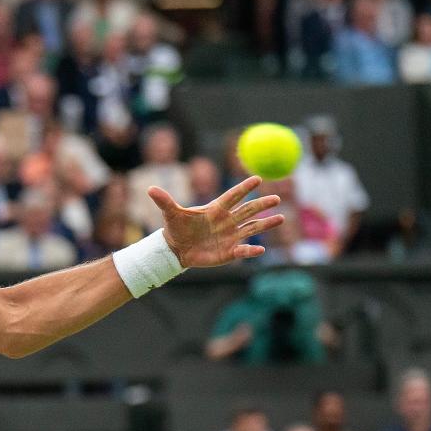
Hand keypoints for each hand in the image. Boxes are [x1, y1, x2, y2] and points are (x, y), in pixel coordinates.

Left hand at [150, 175, 282, 267]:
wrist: (177, 249)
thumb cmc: (177, 228)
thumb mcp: (170, 214)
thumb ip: (164, 201)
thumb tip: (150, 189)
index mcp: (215, 209)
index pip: (233, 196)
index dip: (244, 188)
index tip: (257, 178)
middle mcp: (227, 221)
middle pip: (248, 210)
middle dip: (262, 204)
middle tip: (277, 197)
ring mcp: (230, 236)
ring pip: (252, 228)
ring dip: (266, 224)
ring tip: (281, 218)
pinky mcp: (229, 251)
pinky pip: (243, 249)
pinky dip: (251, 250)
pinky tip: (259, 249)